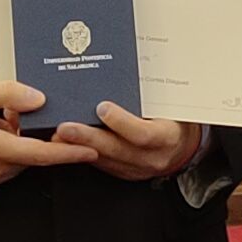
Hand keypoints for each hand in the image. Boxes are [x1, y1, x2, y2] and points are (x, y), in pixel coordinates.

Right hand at [0, 81, 94, 197]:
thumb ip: (8, 94)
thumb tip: (39, 99)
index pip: (39, 153)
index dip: (68, 152)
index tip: (91, 150)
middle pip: (28, 156)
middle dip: (29, 136)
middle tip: (8, 115)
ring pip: (15, 163)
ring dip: (13, 146)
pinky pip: (0, 172)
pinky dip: (0, 156)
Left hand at [53, 103, 203, 182]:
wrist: (184, 146)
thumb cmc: (176, 118)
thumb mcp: (172, 105)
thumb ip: (152, 93)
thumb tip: (130, 68)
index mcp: (168, 137)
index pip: (143, 134)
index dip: (121, 122)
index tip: (102, 108)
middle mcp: (152, 157)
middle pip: (117, 149)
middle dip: (88, 138)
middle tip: (64, 127)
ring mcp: (137, 169)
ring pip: (105, 160)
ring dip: (79, 148)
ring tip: (58, 135)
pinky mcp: (125, 173)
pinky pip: (102, 164)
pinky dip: (83, 153)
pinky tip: (67, 144)